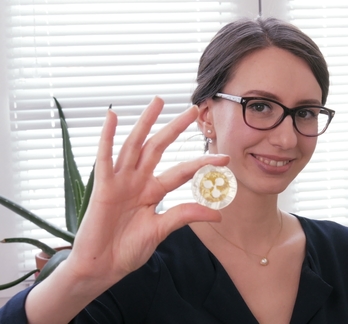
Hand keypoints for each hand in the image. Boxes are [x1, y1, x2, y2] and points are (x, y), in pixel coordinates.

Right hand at [66, 96, 225, 282]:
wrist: (101, 267)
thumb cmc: (127, 250)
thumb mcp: (161, 230)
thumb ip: (185, 216)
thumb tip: (218, 214)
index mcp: (153, 191)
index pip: (182, 171)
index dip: (202, 163)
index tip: (224, 157)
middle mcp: (138, 181)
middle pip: (159, 148)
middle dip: (176, 128)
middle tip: (194, 110)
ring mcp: (120, 181)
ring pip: (135, 145)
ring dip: (146, 122)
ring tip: (158, 101)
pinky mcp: (102, 187)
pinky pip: (104, 157)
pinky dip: (106, 137)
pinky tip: (112, 116)